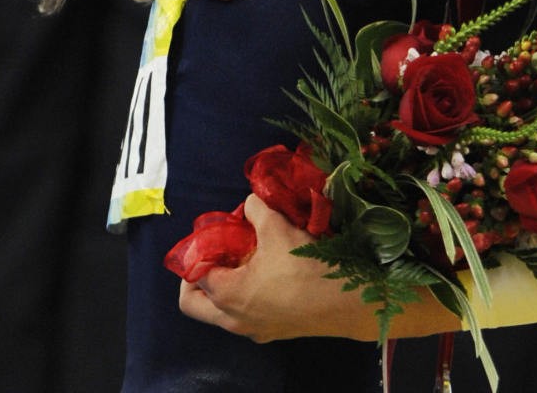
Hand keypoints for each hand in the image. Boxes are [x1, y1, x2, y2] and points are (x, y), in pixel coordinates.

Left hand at [179, 194, 348, 342]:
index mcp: (224, 294)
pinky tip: (269, 278)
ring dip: (223, 289)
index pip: (193, 273)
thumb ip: (256, 210)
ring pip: (220, 313)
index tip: (216, 235)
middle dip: (197, 278)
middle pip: (193, 304)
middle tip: (215, 256)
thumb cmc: (304, 266)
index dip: (199, 250)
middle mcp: (231, 319)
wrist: (343, 302)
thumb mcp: (277, 227)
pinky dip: (246, 298)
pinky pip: (246, 317)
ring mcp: (252, 331)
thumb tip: (250, 201)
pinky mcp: (273, 333)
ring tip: (244, 263)